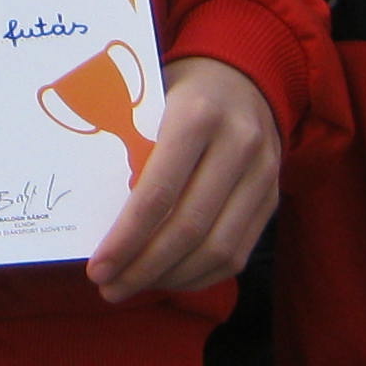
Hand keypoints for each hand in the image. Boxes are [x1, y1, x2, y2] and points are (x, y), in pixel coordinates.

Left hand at [88, 56, 282, 301]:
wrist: (244, 76)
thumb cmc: (178, 93)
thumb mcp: (148, 103)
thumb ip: (128, 151)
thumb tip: (92, 220)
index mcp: (197, 115)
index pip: (158, 193)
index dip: (126, 239)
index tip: (98, 268)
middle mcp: (238, 144)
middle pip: (188, 227)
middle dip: (144, 267)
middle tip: (110, 288)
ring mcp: (263, 174)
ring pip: (218, 249)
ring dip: (171, 278)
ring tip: (134, 286)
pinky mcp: (273, 197)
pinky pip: (239, 253)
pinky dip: (200, 275)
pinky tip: (168, 278)